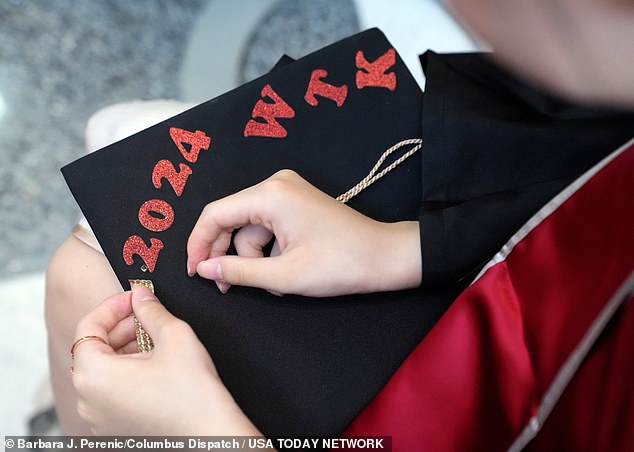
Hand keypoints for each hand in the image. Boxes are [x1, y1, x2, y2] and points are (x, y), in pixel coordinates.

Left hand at [71, 285, 260, 435]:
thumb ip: (151, 309)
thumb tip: (141, 296)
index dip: (113, 306)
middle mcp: (88, 400)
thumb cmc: (192, 395)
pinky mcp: (115, 428)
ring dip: (127, 349)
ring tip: (157, 341)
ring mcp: (100, 418)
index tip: (134, 298)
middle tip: (149, 316)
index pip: (88, 326)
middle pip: (94, 349)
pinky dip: (129, 372)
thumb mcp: (174, 335)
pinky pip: (112, 392)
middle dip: (122, 327)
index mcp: (93, 375)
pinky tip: (157, 365)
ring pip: (104, 371)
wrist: (210, 436)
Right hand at [187, 169, 420, 296]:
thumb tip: (203, 268)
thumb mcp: (283, 275)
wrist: (385, 256)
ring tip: (276, 284)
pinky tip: (285, 272)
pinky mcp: (297, 204)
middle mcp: (275, 185)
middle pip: (231, 220)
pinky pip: (268, 228)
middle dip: (229, 255)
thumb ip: (238, 271)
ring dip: (256, 259)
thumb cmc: (340, 264)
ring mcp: (288, 192)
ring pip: (251, 229)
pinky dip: (270, 252)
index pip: (215, 214)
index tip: (194, 273)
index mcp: (269, 194)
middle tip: (227, 286)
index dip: (198, 244)